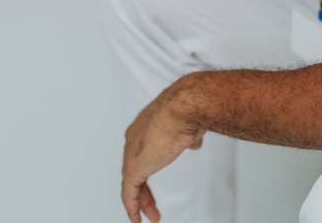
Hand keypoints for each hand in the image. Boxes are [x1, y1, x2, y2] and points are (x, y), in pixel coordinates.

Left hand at [122, 85, 204, 222]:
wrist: (182, 109)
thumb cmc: (187, 112)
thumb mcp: (189, 126)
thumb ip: (188, 137)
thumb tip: (194, 143)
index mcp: (146, 125)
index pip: (143, 150)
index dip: (150, 164)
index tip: (158, 175)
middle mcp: (134, 138)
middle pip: (135, 167)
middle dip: (144, 187)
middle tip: (152, 204)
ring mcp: (131, 153)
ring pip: (132, 182)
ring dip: (142, 201)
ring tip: (152, 216)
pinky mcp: (132, 168)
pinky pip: (128, 193)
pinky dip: (132, 207)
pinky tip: (138, 220)